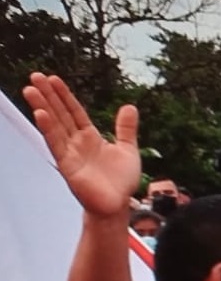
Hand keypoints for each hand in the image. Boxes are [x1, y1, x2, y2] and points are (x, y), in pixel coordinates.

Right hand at [23, 74, 139, 217]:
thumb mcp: (128, 149)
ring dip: (42, 107)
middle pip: (60, 114)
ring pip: (54, 125)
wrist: (118, 205)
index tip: (53, 79)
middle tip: (35, 76)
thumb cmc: (121, 181)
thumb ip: (126, 129)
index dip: (64, 95)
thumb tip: (129, 106)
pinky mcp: (68, 165)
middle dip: (48, 95)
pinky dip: (48, 129)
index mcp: (90, 137)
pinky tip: (40, 114)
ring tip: (31, 89)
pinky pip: (56, 144)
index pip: (74, 111)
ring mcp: (70, 153)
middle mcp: (77, 142)